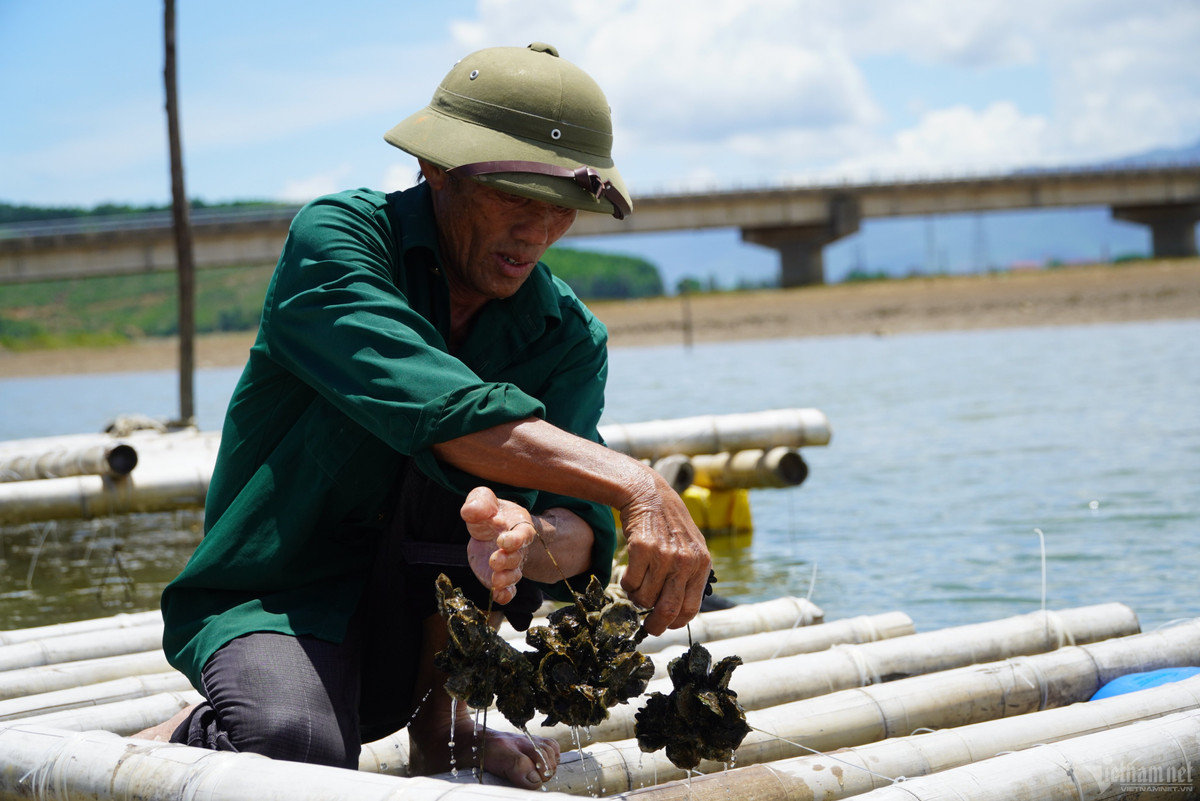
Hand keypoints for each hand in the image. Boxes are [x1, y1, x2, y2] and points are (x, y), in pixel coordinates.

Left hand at [461, 487, 536, 604]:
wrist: (492, 530)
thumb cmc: (491, 513)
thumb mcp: (484, 500)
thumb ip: (479, 502)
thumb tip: (470, 511)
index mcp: (518, 526)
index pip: (522, 534)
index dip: (515, 539)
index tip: (503, 541)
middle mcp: (518, 548)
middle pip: (518, 557)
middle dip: (508, 560)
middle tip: (495, 561)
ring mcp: (510, 565)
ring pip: (514, 575)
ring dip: (506, 579)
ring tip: (496, 581)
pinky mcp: (500, 578)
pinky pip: (508, 590)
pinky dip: (506, 595)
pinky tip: (498, 596)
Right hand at [618, 469, 711, 635]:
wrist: (649, 494)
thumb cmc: (670, 524)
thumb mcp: (692, 547)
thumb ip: (691, 575)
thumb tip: (680, 611)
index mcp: (701, 564)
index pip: (690, 607)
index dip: (676, 622)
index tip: (666, 625)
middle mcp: (685, 562)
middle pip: (668, 609)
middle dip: (656, 625)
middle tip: (649, 628)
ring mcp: (663, 555)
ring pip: (645, 598)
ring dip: (637, 598)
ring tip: (638, 585)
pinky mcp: (642, 549)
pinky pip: (630, 582)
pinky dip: (627, 584)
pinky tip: (631, 572)